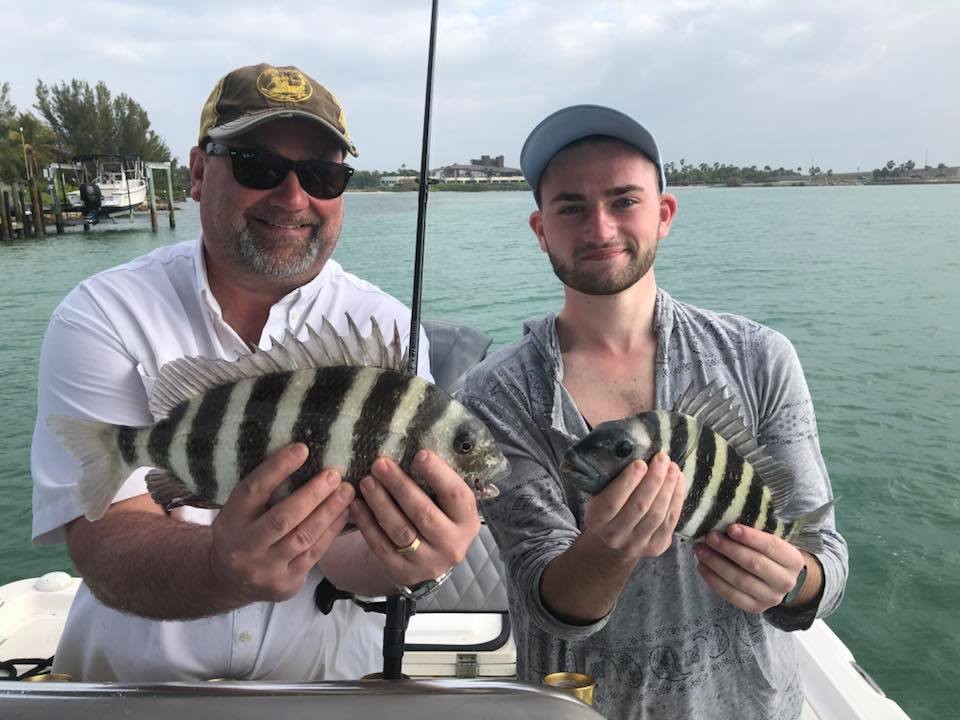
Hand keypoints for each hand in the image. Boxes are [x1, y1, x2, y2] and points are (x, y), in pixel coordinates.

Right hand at [210, 443, 354, 603]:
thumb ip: (262, 491)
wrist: (229, 580)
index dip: (277, 468)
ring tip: (347, 491)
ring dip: (329, 512)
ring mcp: (265, 569)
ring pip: (302, 538)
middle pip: (282, 519)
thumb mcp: (239, 511)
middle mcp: (244, 547)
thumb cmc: (241, 532)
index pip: (253, 491)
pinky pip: (314, 554)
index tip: (302, 449)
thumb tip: (301, 454)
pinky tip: (345, 513)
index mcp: (230, 521)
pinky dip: (331, 531)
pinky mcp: (285, 584)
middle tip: (334, 474)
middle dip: (312, 494)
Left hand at [350, 450, 480, 588]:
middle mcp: (452, 545)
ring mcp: (427, 562)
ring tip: (366, 481)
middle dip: (400, 485)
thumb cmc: (438, 518)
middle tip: (380, 464)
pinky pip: (381, 546)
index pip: (456, 495)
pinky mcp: (403, 572)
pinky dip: (367, 524)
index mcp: (467, 521)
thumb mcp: (447, 505)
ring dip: (380, 503)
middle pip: (423, 513)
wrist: (428, 560)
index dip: (438, 474)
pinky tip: (356, 505)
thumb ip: (438, 484)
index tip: (419, 454)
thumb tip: (412, 447)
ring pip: (400, 530)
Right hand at [582, 451, 684, 560]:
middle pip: (639, 507)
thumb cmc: (606, 509)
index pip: (612, 502)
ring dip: (668, 488)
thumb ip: (610, 480)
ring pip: (657, 515)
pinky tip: (679, 481)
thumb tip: (630, 449)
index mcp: (596, 520)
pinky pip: (670, 522)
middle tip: (662, 458)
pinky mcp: (656, 548)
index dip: (628, 482)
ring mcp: (636, 544)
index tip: (640, 462)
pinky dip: (677, 499)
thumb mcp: (598, 496)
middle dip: (654, 480)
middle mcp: (615, 536)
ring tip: (673, 468)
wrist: (611, 544)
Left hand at [693, 523, 807, 612]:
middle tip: (709, 537)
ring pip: (740, 580)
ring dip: (716, 563)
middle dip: (728, 549)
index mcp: (793, 560)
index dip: (750, 537)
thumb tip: (726, 520)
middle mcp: (785, 581)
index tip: (730, 527)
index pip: (771, 546)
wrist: (780, 580)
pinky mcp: (755, 608)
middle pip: (754, 563)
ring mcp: (771, 598)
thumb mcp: (773, 540)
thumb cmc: (771, 553)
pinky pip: (731, 595)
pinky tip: (702, 567)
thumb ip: (757, 532)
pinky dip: (714, 580)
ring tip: (700, 550)